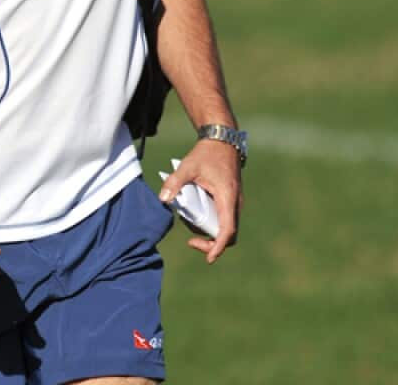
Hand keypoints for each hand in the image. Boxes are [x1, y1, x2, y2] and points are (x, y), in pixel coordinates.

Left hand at [159, 138, 241, 262]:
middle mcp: (235, 203)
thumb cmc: (206, 153)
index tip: (209, 258)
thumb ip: (175, 182)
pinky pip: (223, 218)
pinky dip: (211, 222)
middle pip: (228, 234)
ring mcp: (234, 202)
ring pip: (225, 227)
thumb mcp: (188, 166)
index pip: (227, 230)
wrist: (222, 139)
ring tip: (189, 223)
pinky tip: (195, 213)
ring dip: (209, 231)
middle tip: (191, 242)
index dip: (218, 246)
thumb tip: (163, 199)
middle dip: (211, 243)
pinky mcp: (230, 199)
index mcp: (227, 198)